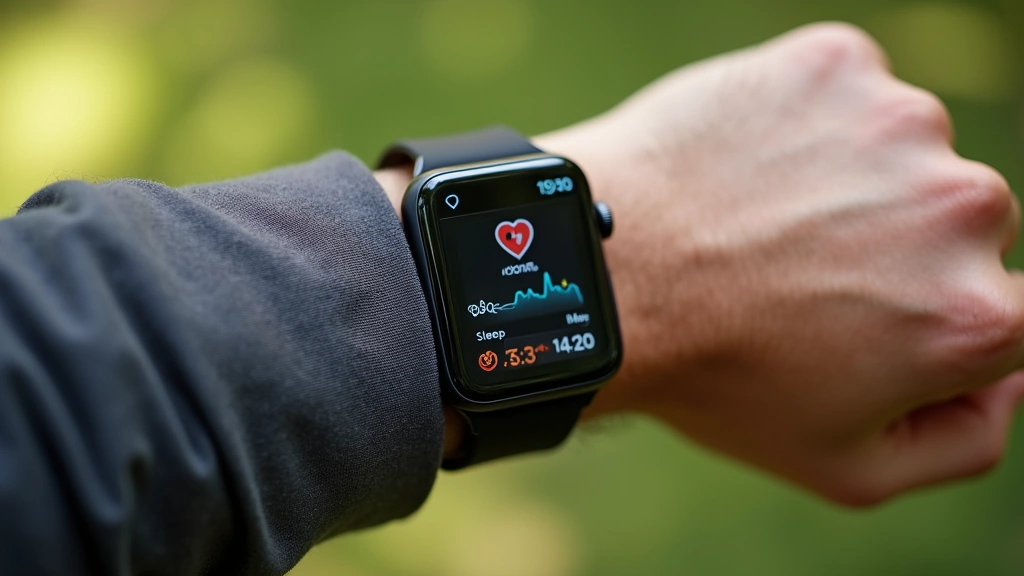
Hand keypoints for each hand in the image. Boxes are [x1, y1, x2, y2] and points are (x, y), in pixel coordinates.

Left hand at [537, 23, 1023, 505]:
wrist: (604, 275)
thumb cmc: (714, 376)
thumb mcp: (845, 468)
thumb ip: (964, 440)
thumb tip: (1008, 381)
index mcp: (975, 314)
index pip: (1011, 310)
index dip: (934, 316)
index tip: (869, 313)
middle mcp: (961, 208)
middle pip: (957, 227)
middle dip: (895, 249)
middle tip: (795, 272)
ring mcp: (898, 123)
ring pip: (901, 155)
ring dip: (849, 180)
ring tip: (759, 220)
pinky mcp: (835, 64)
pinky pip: (844, 96)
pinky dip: (804, 124)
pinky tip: (744, 166)